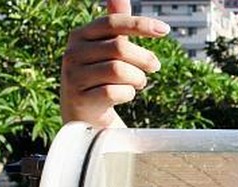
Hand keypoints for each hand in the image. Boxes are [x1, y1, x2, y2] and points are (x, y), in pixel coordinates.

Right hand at [60, 0, 168, 127]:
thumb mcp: (107, 48)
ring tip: (138, 82)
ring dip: (138, 78)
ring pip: (119, 71)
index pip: (113, 22)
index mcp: (80, 35)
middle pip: (119, 48)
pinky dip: (129, 94)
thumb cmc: (100, 75)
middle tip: (154, 67)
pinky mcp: (80, 99)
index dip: (140, 25)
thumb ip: (115, 24)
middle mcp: (73, 53)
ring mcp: (74, 77)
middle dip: (144, 58)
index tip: (165, 31)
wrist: (83, 113)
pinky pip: (115, 92)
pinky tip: (127, 95)